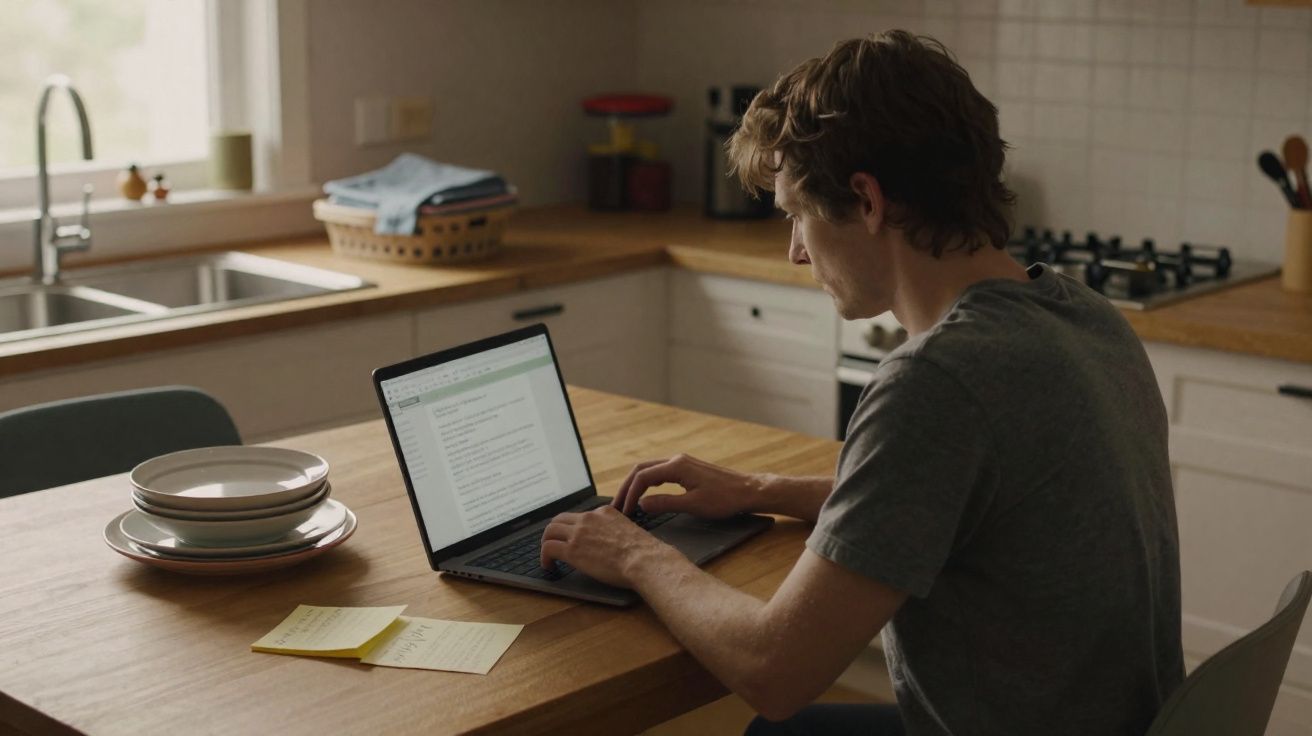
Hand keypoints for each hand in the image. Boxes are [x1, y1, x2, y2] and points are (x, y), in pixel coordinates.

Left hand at [540, 506, 668, 587]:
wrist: (643, 559)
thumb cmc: (643, 552)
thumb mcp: (628, 531)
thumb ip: (615, 530)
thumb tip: (609, 543)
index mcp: (604, 512)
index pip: (580, 515)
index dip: (572, 528)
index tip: (572, 537)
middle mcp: (589, 518)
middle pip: (560, 519)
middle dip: (554, 532)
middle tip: (553, 544)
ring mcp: (579, 533)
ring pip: (550, 531)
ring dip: (546, 543)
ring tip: (548, 556)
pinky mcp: (572, 549)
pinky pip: (548, 548)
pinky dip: (544, 557)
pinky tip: (549, 566)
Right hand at [611, 454, 762, 518]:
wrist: (749, 491)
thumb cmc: (725, 499)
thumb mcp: (694, 505)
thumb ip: (666, 503)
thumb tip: (642, 504)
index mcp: (677, 466)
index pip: (642, 477)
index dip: (629, 494)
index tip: (623, 511)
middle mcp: (677, 460)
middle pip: (641, 469)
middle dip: (626, 487)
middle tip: (616, 506)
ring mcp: (682, 463)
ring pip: (650, 469)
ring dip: (636, 484)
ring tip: (626, 502)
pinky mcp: (687, 469)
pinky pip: (660, 472)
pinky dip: (648, 483)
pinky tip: (645, 495)